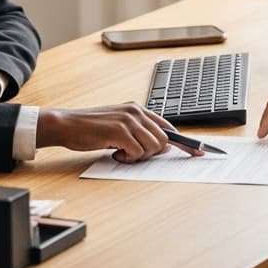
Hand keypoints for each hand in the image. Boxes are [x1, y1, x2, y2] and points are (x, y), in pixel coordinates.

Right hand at [37, 103, 199, 162]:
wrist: (66, 124)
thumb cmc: (90, 129)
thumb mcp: (118, 125)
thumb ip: (139, 132)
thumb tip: (161, 147)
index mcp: (138, 109)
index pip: (169, 126)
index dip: (187, 142)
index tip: (201, 152)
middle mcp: (136, 112)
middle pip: (165, 140)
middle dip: (152, 153)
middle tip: (130, 154)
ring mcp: (129, 120)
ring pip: (154, 147)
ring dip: (138, 156)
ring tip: (119, 151)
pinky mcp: (120, 131)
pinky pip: (137, 153)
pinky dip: (127, 159)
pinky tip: (113, 152)